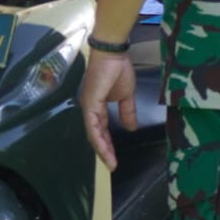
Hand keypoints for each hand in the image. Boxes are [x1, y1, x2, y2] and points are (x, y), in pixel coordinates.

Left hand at [79, 49, 136, 171]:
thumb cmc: (118, 69)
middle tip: (112, 166)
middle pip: (96, 135)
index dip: (108, 144)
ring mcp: (88, 106)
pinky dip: (98, 138)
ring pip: (93, 133)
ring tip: (110, 162)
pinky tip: (105, 149)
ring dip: (102, 149)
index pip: (101, 130)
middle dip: (105, 151)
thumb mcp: (126, 96)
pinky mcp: (90, 103)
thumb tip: (131, 128)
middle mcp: (90, 108)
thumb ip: (127, 112)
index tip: (115, 158)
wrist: (114, 53)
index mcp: (98, 107)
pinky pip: (93, 125)